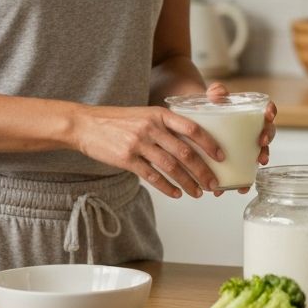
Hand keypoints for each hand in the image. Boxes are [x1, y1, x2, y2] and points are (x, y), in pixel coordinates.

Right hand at [71, 104, 225, 198]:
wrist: (86, 124)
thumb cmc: (117, 120)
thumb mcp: (144, 115)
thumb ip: (165, 125)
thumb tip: (190, 143)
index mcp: (159, 114)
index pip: (192, 128)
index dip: (210, 144)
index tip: (221, 157)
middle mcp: (151, 127)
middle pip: (185, 152)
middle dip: (202, 171)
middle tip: (214, 184)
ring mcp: (138, 143)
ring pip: (171, 167)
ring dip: (187, 182)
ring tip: (197, 193)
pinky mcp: (126, 158)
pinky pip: (151, 176)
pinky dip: (166, 187)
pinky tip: (176, 193)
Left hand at [205, 81, 276, 196]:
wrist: (195, 120)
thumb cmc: (208, 108)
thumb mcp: (211, 98)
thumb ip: (215, 92)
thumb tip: (218, 93)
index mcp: (251, 115)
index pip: (267, 112)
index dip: (271, 112)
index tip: (268, 115)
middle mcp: (253, 132)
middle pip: (267, 136)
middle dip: (267, 142)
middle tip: (261, 146)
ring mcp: (246, 147)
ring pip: (258, 156)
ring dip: (256, 165)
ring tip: (253, 171)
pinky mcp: (237, 160)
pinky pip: (242, 172)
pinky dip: (239, 182)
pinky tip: (231, 189)